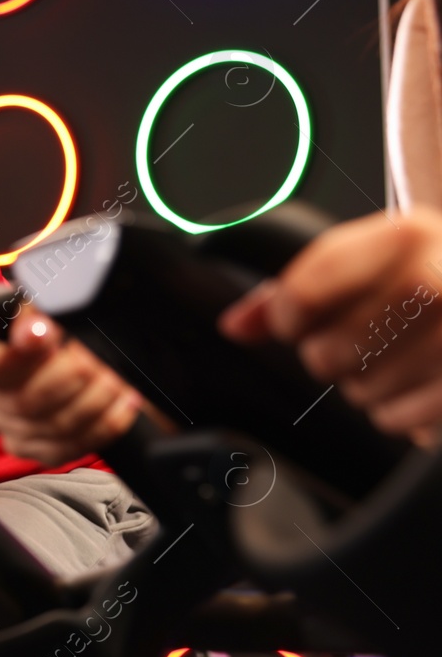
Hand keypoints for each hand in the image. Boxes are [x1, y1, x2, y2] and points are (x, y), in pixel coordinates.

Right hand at [0, 301, 142, 464]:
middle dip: (67, 378)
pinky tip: (123, 404)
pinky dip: (103, 425)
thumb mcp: (38, 305)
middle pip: (22, 400)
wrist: (72, 351)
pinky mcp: (33, 448)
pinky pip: (68, 447)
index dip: (12, 354)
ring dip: (93, 402)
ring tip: (115, 379)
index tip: (46, 334)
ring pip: (51, 426)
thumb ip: (32, 312)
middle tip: (93, 360)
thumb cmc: (48, 323)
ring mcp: (8, 425)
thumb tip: (36, 326)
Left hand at [219, 209, 441, 440]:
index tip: (290, 322)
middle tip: (353, 339)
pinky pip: (395, 419)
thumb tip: (235, 326)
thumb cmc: (418, 275)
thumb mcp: (365, 259)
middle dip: (325, 353)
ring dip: (362, 382)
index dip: (285, 317)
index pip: (306, 291)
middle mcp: (437, 281)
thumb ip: (294, 287)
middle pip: (329, 351)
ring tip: (391, 355)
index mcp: (403, 238)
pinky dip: (394, 409)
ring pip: (361, 391)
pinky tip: (412, 380)